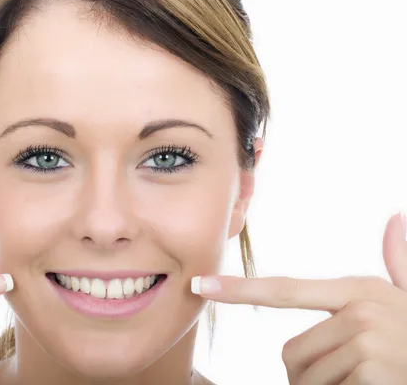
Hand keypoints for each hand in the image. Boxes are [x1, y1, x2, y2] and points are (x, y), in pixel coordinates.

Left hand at [192, 211, 406, 383]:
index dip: (240, 290)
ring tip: (362, 382)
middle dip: (311, 374)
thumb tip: (396, 218)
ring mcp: (367, 343)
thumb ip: (401, 265)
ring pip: (305, 378)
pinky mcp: (371, 373)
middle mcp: (361, 312)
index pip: (285, 290)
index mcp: (360, 292)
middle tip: (351, 374)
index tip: (201, 285)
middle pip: (291, 352)